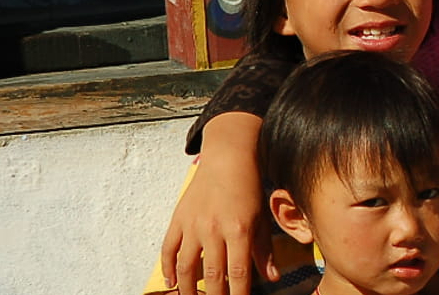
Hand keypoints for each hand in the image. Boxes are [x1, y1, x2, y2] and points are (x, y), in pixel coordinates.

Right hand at [160, 144, 273, 294]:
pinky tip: (171, 282)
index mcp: (239, 229)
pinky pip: (168, 249)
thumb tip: (271, 278)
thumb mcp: (262, 218)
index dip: (238, 293)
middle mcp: (213, 229)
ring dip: (188, 288)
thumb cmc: (249, 188)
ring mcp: (192, 224)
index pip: (238, 272)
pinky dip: (167, 268)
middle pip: (212, 274)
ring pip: (186, 266)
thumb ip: (264, 250)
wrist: (228, 158)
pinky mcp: (178, 219)